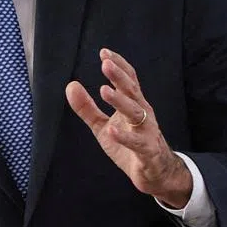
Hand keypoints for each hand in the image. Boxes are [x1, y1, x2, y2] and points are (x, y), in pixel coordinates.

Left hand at [65, 48, 192, 208]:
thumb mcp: (103, 126)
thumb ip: (87, 107)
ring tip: (104, 90)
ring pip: (135, 112)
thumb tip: (70, 86)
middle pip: (132, 91)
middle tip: (105, 64)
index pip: (128, 80)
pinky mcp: (147, 151)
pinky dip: (124, 137)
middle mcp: (142, 113)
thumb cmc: (130, 145)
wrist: (155, 174)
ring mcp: (146, 131)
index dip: (118, 65)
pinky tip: (111, 130)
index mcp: (133, 104)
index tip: (104, 53)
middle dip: (119, 77)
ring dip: (120, 101)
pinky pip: (137, 143)